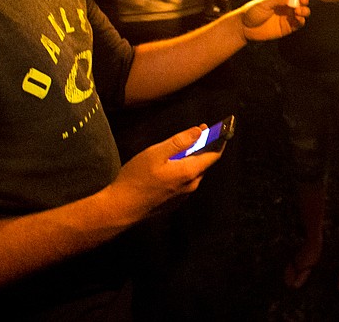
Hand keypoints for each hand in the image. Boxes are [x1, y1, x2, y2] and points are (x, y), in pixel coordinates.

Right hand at [107, 125, 221, 220]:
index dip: (217, 140)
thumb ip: (180, 141)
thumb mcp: (156, 153)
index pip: (213, 155)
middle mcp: (190, 186)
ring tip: (178, 149)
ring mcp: (183, 196)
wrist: (120, 208)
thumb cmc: (137, 178)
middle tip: (195, 133)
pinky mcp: (174, 202)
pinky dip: (182, 170)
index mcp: (189, 172)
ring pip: (193, 173)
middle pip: (203, 163)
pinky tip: (168, 166)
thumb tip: (199, 131)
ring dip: (190, 159)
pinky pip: (184, 182)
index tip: (215, 129)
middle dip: (202, 148)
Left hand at [238, 0, 308, 40]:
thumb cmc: (252, 11)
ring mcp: (288, 16)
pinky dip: (301, 21)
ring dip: (304, 10)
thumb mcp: (263, 3)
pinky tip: (298, 19)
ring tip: (298, 11)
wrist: (244, 28)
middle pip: (302, 1)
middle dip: (305, 0)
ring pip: (303, 12)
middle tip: (302, 1)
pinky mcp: (287, 27)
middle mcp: (287, 5)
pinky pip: (299, 24)